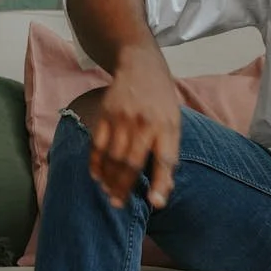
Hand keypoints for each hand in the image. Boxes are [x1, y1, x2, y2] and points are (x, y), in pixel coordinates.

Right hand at [89, 50, 181, 208]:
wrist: (140, 65)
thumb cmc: (162, 100)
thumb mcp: (174, 121)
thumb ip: (168, 151)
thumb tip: (163, 189)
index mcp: (167, 125)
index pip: (164, 159)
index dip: (160, 182)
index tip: (156, 203)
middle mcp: (144, 123)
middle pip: (132, 162)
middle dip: (125, 187)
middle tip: (119, 204)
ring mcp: (122, 118)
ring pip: (112, 158)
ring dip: (109, 180)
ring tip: (110, 195)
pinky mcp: (104, 115)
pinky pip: (97, 146)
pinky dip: (96, 164)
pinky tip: (97, 177)